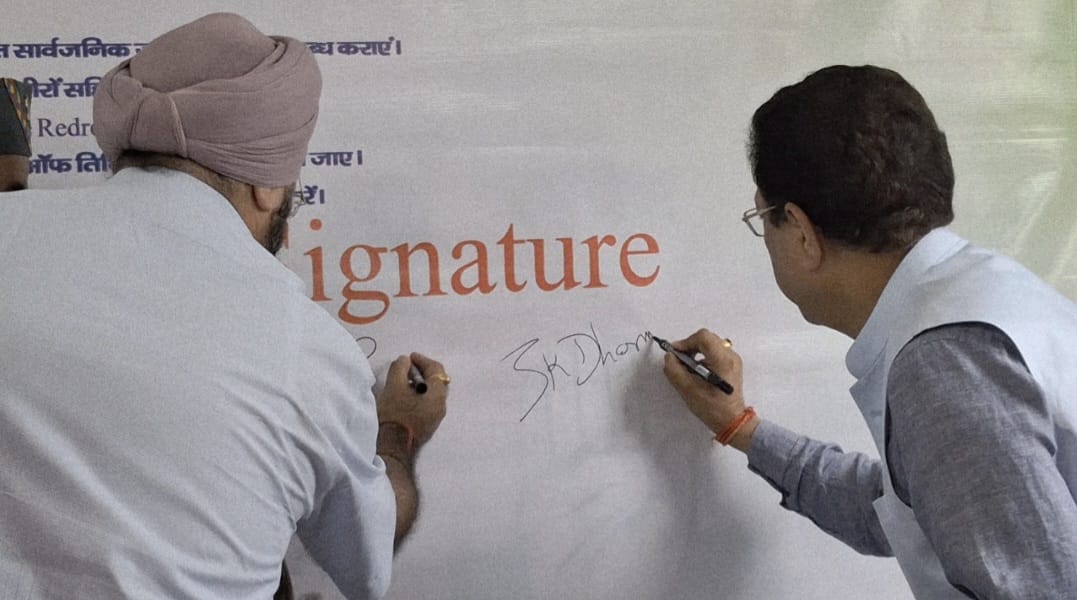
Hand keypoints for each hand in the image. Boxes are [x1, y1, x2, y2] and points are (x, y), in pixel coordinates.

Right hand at [377, 352, 447, 447]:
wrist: (393, 445)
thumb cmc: (395, 413)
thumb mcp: (394, 385)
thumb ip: (400, 367)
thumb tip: (405, 361)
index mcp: (438, 394)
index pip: (436, 369)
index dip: (422, 360)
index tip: (409, 358)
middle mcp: (441, 406)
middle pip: (436, 381)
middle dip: (421, 372)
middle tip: (406, 368)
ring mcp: (436, 418)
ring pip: (431, 394)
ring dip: (419, 384)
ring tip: (403, 382)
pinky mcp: (428, 426)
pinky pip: (427, 404)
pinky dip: (419, 396)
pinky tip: (405, 397)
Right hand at [662, 329, 752, 445]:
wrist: (732, 421)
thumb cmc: (712, 408)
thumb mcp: (688, 390)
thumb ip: (674, 370)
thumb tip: (669, 357)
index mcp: (722, 361)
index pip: (703, 337)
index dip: (685, 342)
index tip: (676, 353)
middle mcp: (731, 356)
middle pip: (707, 339)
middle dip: (690, 346)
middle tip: (680, 359)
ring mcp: (733, 360)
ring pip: (711, 345)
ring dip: (696, 352)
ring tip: (689, 368)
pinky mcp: (732, 366)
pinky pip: (715, 353)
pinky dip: (703, 357)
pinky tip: (698, 373)